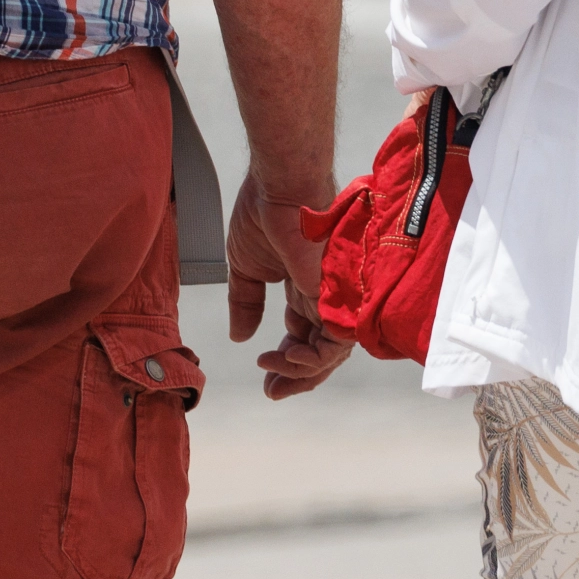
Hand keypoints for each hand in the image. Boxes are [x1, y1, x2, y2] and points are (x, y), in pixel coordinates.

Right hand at [226, 170, 352, 400]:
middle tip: (272, 390)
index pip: (302, 333)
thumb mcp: (245, 267)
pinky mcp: (338, 300)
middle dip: (294, 376)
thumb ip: (245, 302)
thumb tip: (240, 335)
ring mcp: (332, 298)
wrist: (281, 187)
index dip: (284, 357)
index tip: (263, 369)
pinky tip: (286, 358)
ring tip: (273, 376)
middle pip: (317, 350)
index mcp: (302, 286)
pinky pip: (335, 345)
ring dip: (299, 373)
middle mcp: (322, 295)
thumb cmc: (265, 213)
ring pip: (328, 354)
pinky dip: (313, 361)